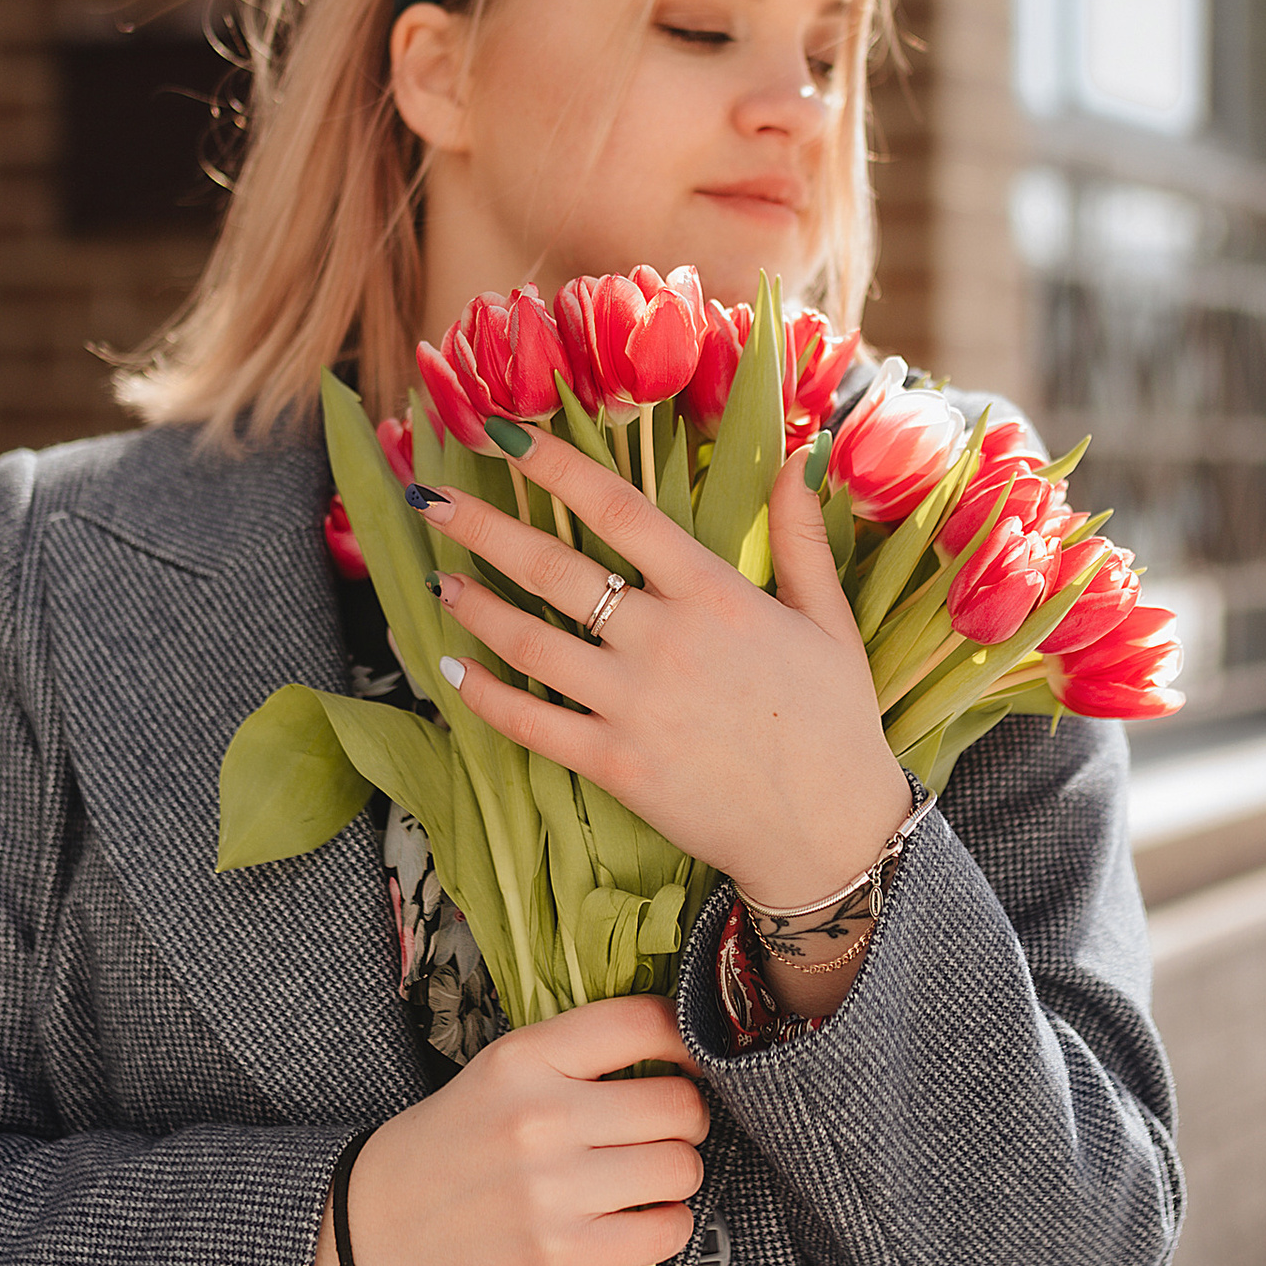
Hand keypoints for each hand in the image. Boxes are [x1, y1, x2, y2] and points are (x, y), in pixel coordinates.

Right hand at [298, 995, 708, 1265]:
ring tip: (645, 1181)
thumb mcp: (498, 1073)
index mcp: (524, 1058)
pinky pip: (667, 1231)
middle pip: (679, 1105)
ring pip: (682, 1169)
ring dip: (678, 1177)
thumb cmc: (450, 1146)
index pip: (645, 1023)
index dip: (688, 1040)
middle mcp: (541, 1117)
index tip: (690, 1061)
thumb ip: (576, 1055)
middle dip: (685, 1121)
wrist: (373, 1232)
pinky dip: (665, 1226)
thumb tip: (678, 1046)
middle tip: (661, 1134)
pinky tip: (637, 1221)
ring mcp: (551, 1190)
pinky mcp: (560, 1256)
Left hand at [409, 427, 914, 912]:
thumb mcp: (830, 618)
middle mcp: (665, 639)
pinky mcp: (616, 764)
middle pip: (555, 568)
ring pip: (531, 643)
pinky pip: (532, 725)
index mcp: (715, 593)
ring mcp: (634, 704)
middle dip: (484, 526)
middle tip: (431, 499)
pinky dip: (486, 698)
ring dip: (477, 608)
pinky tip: (453, 672)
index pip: (620, 510)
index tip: (507, 435)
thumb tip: (798, 458)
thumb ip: (801, 537)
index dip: (556, 466)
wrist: (833, 831)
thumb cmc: (835, 721)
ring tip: (440, 582)